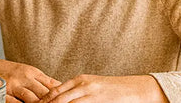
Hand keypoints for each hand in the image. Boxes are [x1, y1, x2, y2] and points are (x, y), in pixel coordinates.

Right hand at [0, 54, 59, 102]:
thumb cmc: (5, 70)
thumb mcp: (25, 72)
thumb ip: (40, 81)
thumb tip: (59, 88)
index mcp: (32, 72)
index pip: (53, 85)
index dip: (64, 95)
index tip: (73, 101)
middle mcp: (25, 77)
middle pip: (46, 94)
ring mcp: (14, 85)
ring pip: (34, 101)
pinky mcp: (4, 92)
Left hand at [38, 74, 167, 102]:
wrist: (137, 89)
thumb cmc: (115, 91)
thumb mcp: (94, 88)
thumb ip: (79, 93)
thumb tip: (64, 99)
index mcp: (78, 80)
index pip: (55, 91)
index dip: (43, 100)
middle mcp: (82, 84)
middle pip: (57, 97)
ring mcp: (90, 92)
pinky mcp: (98, 99)